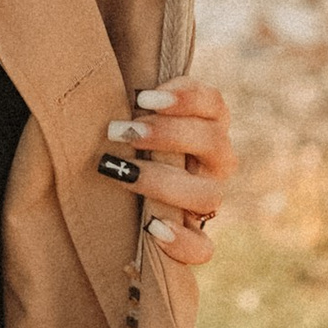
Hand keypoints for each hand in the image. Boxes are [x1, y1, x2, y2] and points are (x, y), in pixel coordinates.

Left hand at [96, 78, 234, 271]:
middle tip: (119, 131)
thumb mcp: (131, 112)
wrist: (118, 194)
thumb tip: (112, 79)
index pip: (215, 104)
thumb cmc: (123, 138)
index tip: (144, 96)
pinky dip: (182, 241)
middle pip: (214, 144)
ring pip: (209, 194)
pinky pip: (203, 248)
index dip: (186, 97)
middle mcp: (215, 162)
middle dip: (166, 135)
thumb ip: (133, 96)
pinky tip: (152, 228)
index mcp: (207, 125)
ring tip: (121, 173)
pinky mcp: (196, 238)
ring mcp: (207, 200)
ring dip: (163, 181)